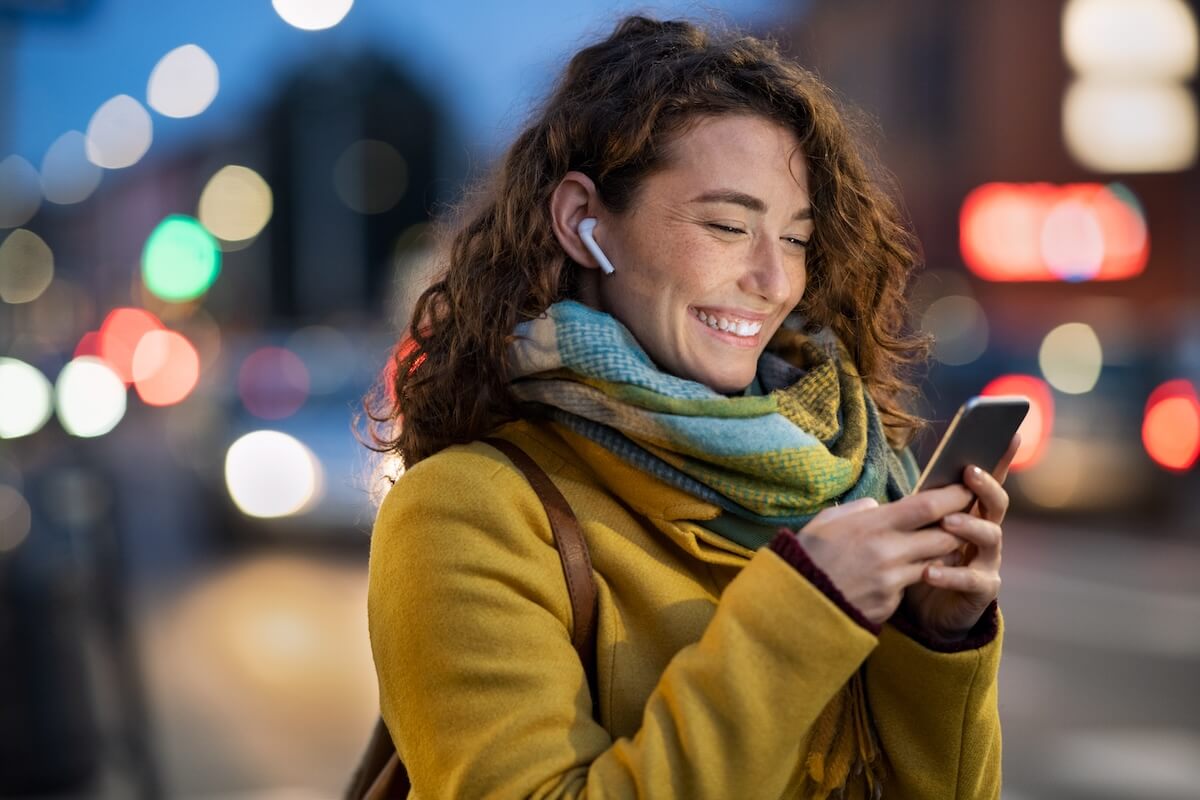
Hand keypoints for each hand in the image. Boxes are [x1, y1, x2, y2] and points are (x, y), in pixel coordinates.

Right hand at [795, 482, 975, 626]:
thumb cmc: (807, 557)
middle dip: (959, 528)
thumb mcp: (826, 523)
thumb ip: (857, 511)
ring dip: (941, 554)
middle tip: (964, 519)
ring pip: (935, 562)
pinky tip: (903, 573)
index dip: (953, 496)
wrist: (793, 604)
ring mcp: (891, 580)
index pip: (927, 506)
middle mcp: (888, 552)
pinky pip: (912, 585)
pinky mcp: (890, 603)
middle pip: (945, 536)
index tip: (966, 488)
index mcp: (872, 525)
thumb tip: (877, 507)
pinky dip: (914, 576)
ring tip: (938, 545)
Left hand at [898, 433, 1019, 638]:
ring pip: (990, 537)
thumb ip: (920, 509)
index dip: (1001, 458)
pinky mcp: (982, 590)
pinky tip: (930, 571)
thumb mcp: (918, 530)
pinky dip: (951, 574)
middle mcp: (985, 532)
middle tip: (970, 473)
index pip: (987, 481)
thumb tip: (908, 488)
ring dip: (970, 526)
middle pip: (996, 503)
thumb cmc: (922, 560)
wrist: (926, 612)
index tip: (1010, 433)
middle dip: (985, 486)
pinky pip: (971, 579)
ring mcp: (987, 561)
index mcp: (971, 513)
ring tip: (948, 522)